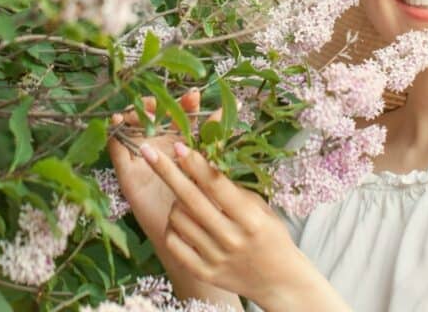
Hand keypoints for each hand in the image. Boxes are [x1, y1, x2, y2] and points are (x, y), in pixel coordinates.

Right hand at [106, 90, 202, 246]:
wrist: (189, 232)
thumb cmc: (203, 199)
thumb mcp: (210, 164)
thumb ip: (215, 138)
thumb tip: (232, 109)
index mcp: (182, 140)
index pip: (180, 113)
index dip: (185, 102)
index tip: (194, 96)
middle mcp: (160, 144)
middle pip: (153, 115)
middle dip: (156, 103)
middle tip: (162, 102)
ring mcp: (142, 155)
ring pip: (133, 126)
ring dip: (134, 113)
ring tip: (142, 110)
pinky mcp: (127, 171)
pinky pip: (117, 148)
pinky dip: (115, 133)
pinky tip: (117, 121)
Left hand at [138, 137, 306, 305]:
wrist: (278, 279)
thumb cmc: (271, 236)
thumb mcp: (261, 208)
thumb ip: (232, 190)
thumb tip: (200, 165)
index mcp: (250, 219)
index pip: (216, 185)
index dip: (195, 164)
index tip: (178, 147)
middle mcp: (231, 239)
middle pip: (190, 199)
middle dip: (167, 172)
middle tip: (149, 152)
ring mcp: (215, 258)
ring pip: (177, 219)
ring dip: (176, 202)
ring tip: (187, 199)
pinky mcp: (203, 272)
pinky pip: (173, 242)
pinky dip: (173, 227)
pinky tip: (183, 221)